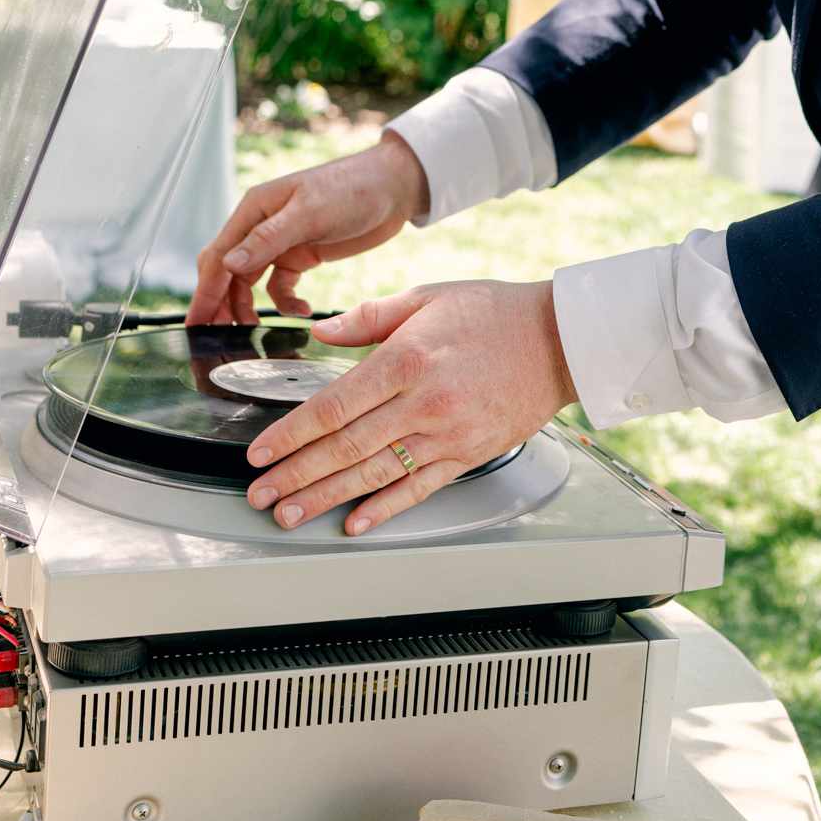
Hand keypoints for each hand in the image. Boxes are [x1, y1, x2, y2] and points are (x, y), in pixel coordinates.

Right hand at [186, 132, 428, 325]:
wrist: (394, 187)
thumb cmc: (352, 187)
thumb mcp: (309, 212)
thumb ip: (268, 239)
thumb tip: (227, 265)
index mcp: (254, 210)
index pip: (218, 256)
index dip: (205, 291)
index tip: (195, 322)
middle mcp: (261, 226)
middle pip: (228, 272)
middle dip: (219, 303)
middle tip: (216, 338)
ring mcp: (281, 242)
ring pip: (250, 282)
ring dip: (248, 307)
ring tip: (251, 331)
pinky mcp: (302, 255)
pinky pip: (281, 285)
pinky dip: (286, 302)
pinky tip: (302, 309)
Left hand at [242, 280, 577, 533]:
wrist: (561, 340)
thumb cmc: (496, 313)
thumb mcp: (427, 298)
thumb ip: (369, 317)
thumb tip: (322, 331)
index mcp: (407, 360)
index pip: (333, 406)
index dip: (291, 434)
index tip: (259, 453)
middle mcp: (425, 403)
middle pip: (345, 448)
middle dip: (295, 476)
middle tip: (260, 495)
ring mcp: (448, 435)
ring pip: (375, 475)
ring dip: (326, 499)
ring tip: (291, 514)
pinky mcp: (469, 454)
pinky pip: (420, 488)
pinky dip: (385, 509)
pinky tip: (355, 523)